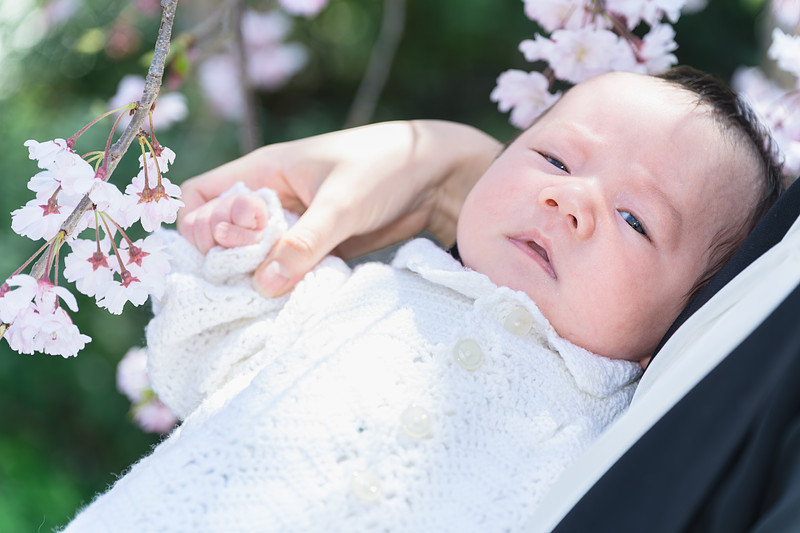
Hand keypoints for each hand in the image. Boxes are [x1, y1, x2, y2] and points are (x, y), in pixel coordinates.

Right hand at [178, 120, 500, 295]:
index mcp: (264, 171)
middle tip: (258, 268)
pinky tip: (293, 297)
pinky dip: (282, 284)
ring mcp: (291, 225)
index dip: (206, 222)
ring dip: (254, 276)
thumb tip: (263, 286)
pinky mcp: (314, 247)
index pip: (200, 197)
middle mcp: (269, 198)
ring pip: (249, 257)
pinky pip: (283, 269)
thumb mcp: (342, 203)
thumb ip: (304, 242)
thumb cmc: (385, 167)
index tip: (243, 237)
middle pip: (216, 233)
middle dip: (226, 255)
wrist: (436, 176)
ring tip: (273, 292)